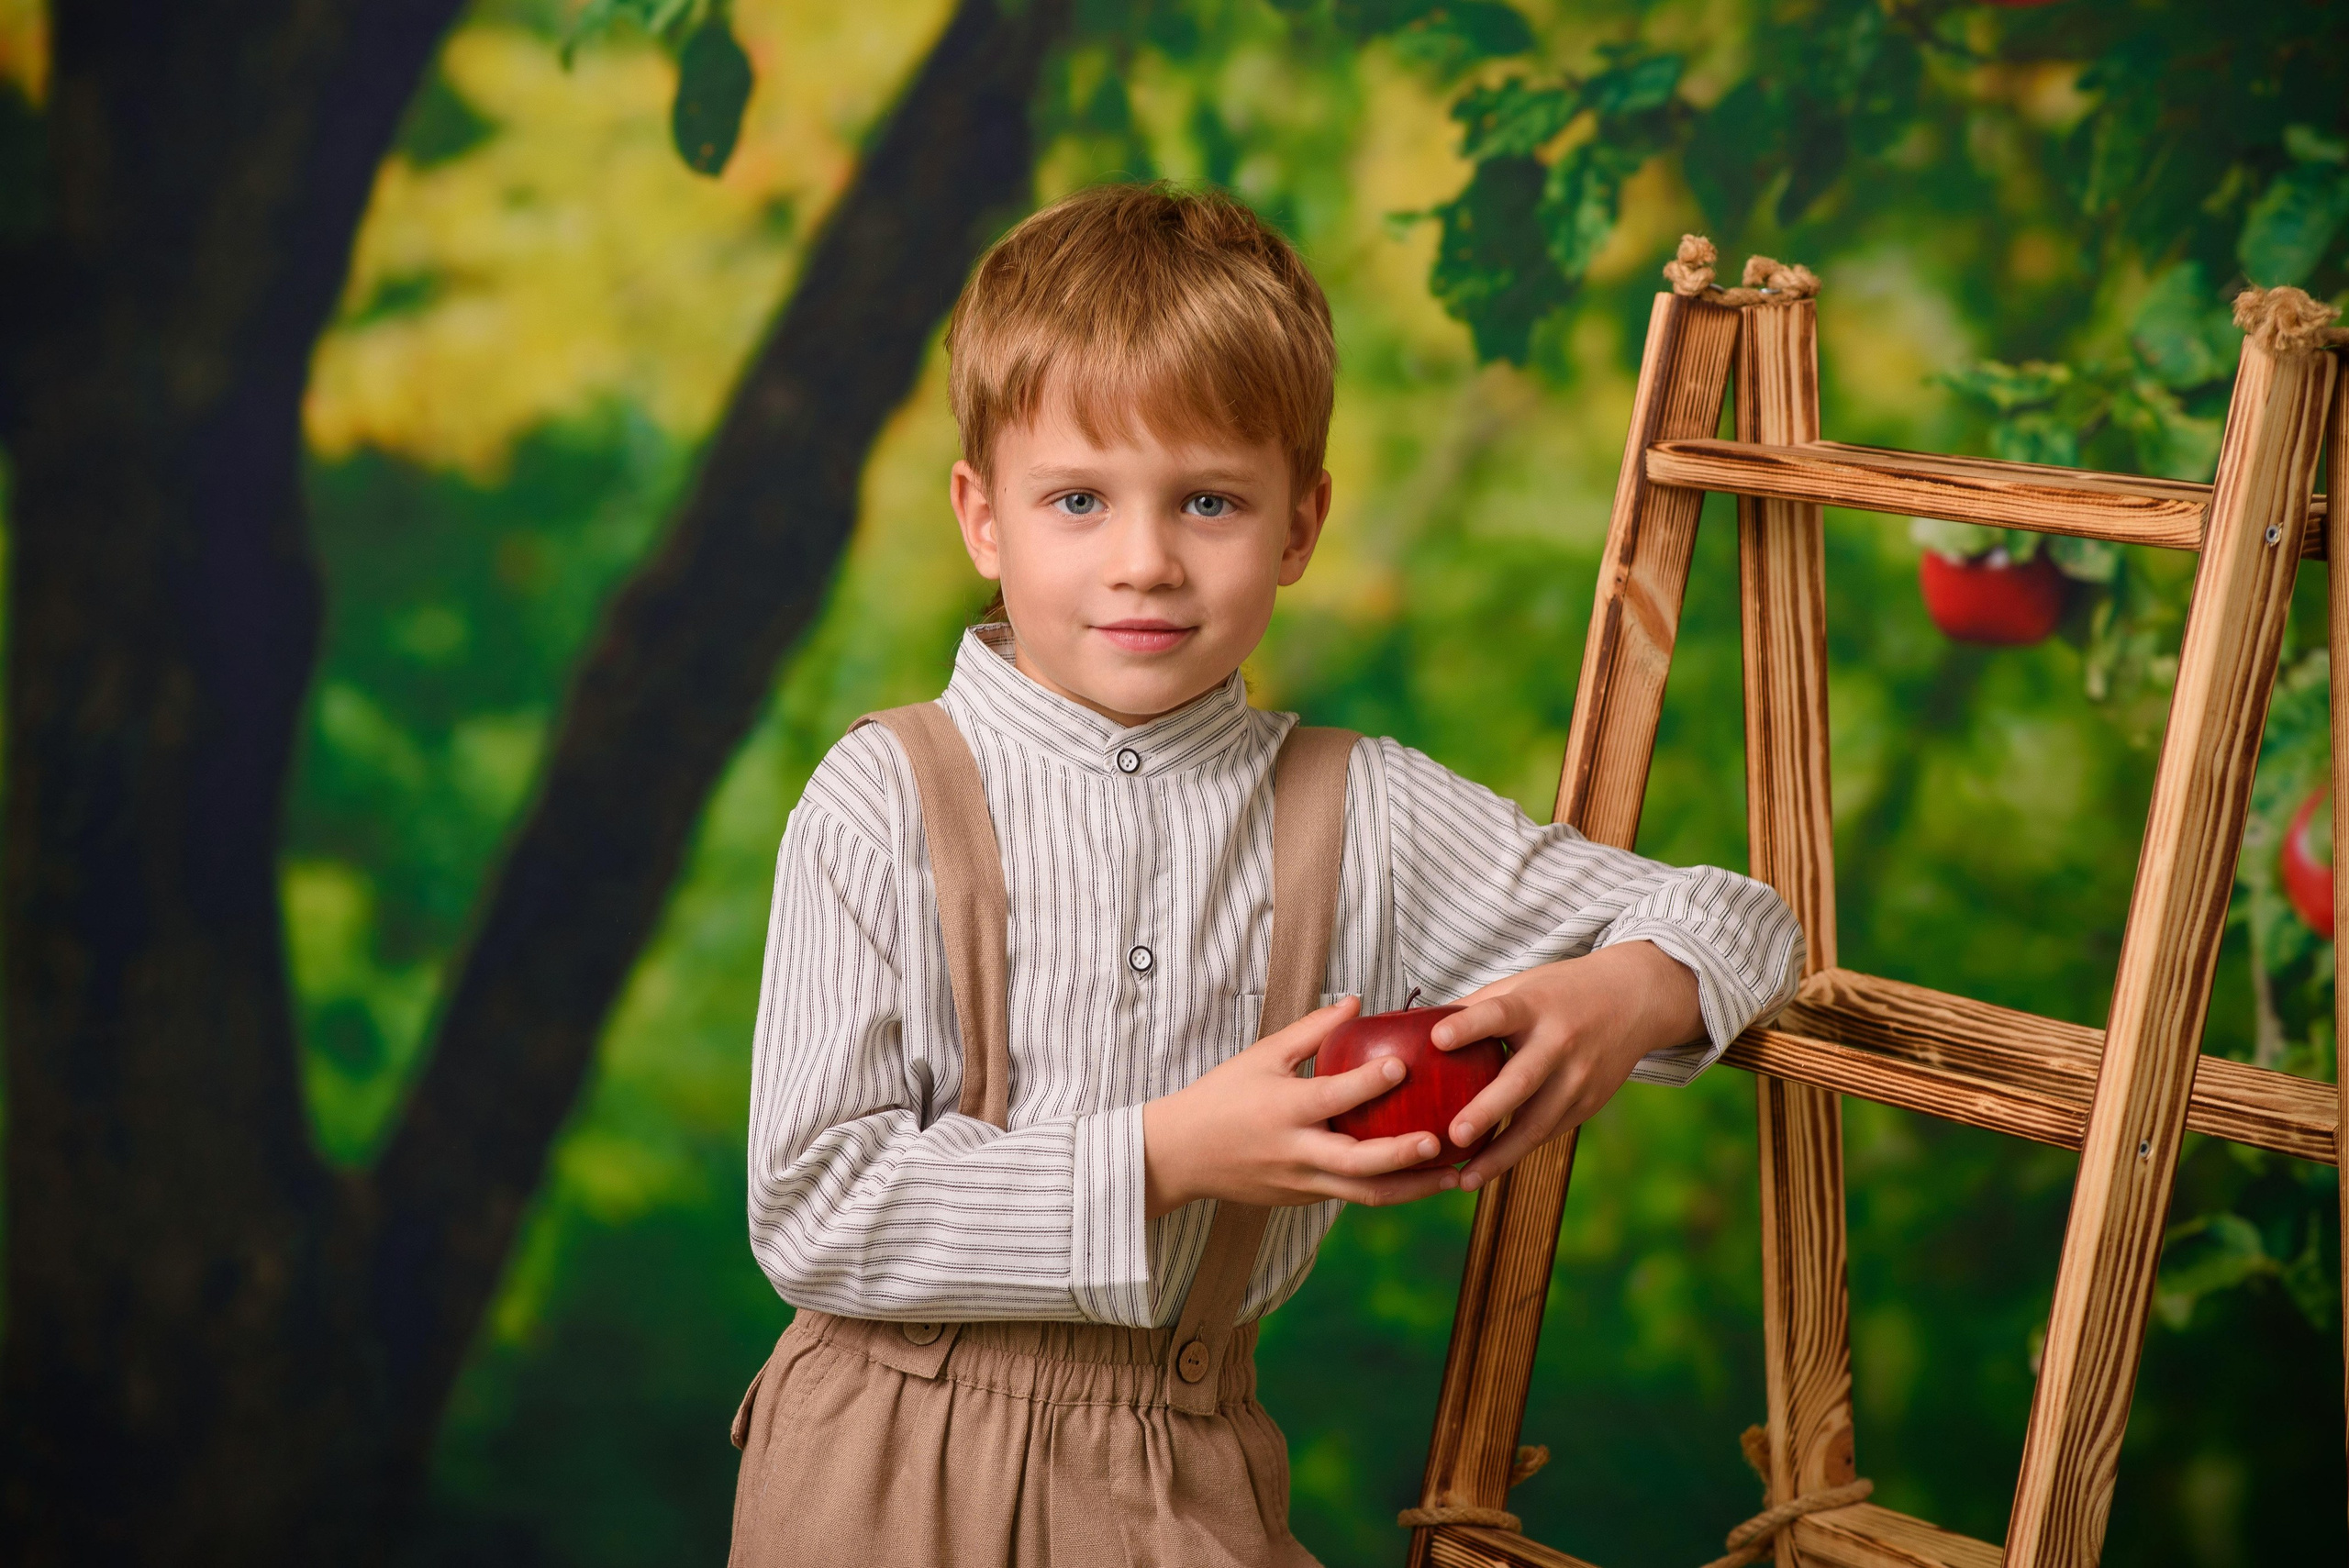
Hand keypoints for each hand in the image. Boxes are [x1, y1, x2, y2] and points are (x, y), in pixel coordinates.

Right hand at [1142, 997, 1461, 1217]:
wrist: (1181, 1155)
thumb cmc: (1222, 1096)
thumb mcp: (1261, 1056)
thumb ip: (1312, 1031)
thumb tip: (1357, 1002)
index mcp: (1283, 1110)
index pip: (1332, 1097)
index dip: (1368, 1082)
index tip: (1403, 1065)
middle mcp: (1295, 1152)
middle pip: (1357, 1163)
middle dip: (1403, 1156)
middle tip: (1443, 1143)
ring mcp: (1301, 1182)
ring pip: (1364, 1193)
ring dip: (1413, 1188)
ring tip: (1454, 1178)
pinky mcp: (1303, 1199)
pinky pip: (1352, 1196)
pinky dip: (1390, 1189)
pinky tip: (1422, 1179)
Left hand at [1430, 941, 1703, 1192]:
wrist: (1634, 1000)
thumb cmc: (1557, 993)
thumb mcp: (1519, 986)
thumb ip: (1473, 1009)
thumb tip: (1410, 1029)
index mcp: (1534, 1005)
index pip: (1499, 1014)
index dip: (1469, 1026)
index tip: (1437, 1038)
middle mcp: (1560, 1042)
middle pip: (1522, 1080)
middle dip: (1488, 1109)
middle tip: (1455, 1135)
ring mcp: (1579, 1076)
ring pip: (1538, 1122)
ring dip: (1501, 1153)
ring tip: (1465, 1178)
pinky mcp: (1588, 1103)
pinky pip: (1548, 1132)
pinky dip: (1517, 1152)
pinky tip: (1487, 1169)